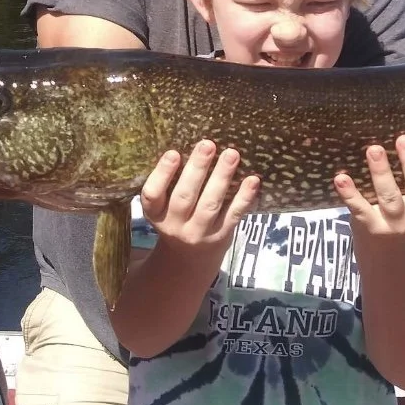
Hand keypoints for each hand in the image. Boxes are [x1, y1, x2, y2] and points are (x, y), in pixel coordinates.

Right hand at [140, 140, 259, 256]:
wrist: (190, 260)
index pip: (152, 195)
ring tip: (232, 154)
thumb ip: (171, 183)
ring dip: (222, 177)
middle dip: (197, 169)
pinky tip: (252, 180)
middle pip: (184, 197)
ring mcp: (198, 233)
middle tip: (208, 144)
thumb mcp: (164, 206)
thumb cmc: (178, 218)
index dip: (162, 174)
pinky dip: (244, 197)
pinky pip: (233, 215)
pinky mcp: (220, 237)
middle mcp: (174, 226)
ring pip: (210, 204)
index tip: (174, 152)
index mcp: (155, 214)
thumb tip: (191, 145)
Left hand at [334, 134, 404, 240]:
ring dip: (381, 173)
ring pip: (390, 198)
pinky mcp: (370, 226)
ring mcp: (395, 223)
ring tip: (373, 150)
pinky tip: (341, 177)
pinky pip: (360, 208)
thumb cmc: (404, 207)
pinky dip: (350, 193)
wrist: (383, 248)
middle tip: (404, 139)